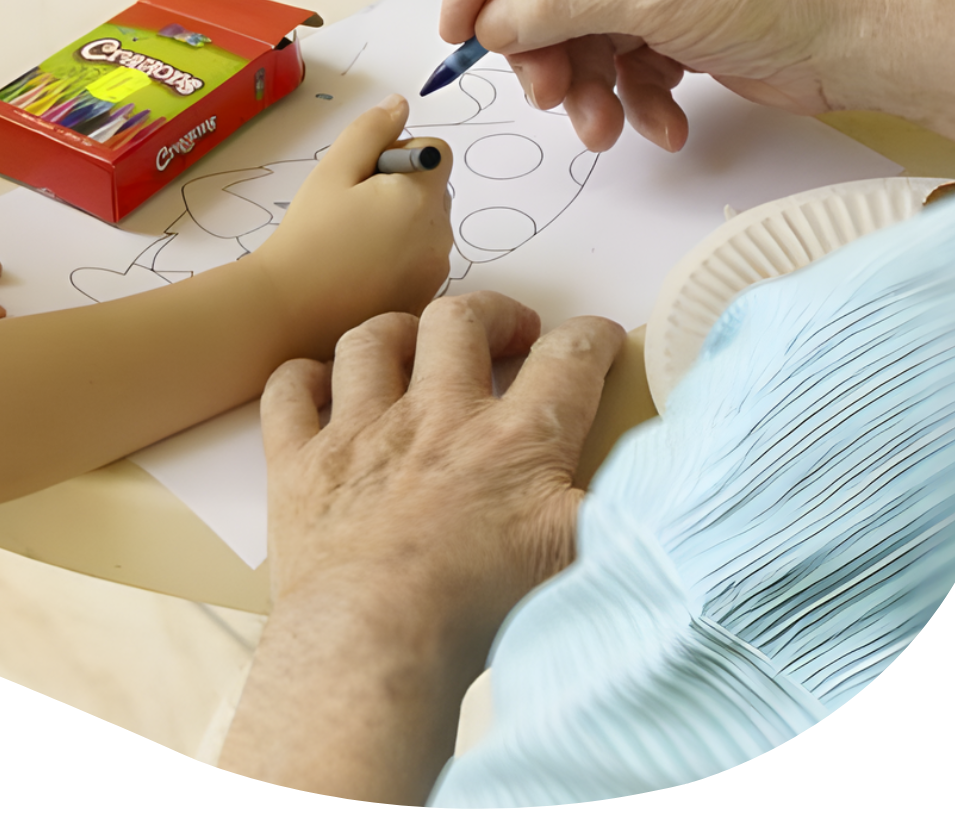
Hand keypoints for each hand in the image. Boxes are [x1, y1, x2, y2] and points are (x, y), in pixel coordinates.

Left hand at [220, 294, 623, 801]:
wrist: (376, 641)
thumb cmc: (480, 612)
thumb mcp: (581, 561)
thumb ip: (627, 511)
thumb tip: (664, 481)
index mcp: (514, 441)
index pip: (567, 359)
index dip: (589, 338)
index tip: (596, 340)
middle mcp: (435, 417)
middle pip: (460, 321)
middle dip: (491, 313)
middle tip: (507, 334)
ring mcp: (359, 433)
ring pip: (370, 340)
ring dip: (395, 332)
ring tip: (412, 345)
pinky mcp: (299, 463)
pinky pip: (290, 388)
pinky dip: (304, 378)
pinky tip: (321, 388)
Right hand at [250, 95, 452, 357]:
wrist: (290, 314)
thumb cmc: (307, 238)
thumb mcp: (331, 171)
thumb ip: (370, 131)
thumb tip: (400, 104)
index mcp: (420, 196)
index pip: (437, 152)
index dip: (402, 154)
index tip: (366, 176)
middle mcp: (439, 234)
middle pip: (433, 191)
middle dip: (401, 190)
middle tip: (351, 211)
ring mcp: (435, 271)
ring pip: (427, 228)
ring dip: (401, 225)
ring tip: (352, 245)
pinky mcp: (424, 299)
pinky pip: (421, 263)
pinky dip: (399, 260)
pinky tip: (360, 272)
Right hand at [438, 0, 876, 153]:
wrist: (864, 46)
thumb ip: (560, 0)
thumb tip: (489, 20)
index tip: (461, 31)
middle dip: (543, 51)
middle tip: (548, 94)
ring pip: (581, 39)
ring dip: (587, 90)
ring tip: (606, 127)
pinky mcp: (676, 29)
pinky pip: (623, 67)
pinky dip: (633, 100)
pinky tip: (662, 124)